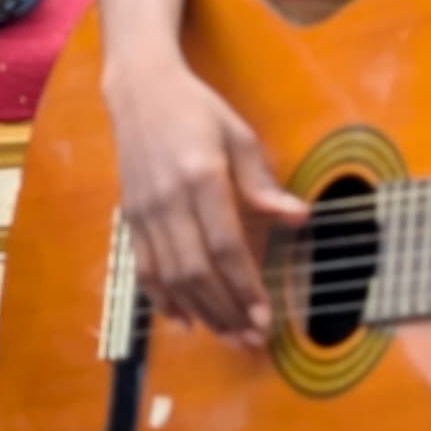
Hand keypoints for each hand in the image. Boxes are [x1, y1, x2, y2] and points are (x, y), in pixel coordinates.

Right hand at [105, 59, 305, 342]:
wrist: (140, 90)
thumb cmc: (196, 110)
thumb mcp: (238, 135)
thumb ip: (262, 183)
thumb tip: (300, 220)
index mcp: (200, 176)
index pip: (224, 245)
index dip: (245, 287)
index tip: (266, 318)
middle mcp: (168, 199)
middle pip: (196, 270)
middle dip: (226, 311)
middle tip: (253, 339)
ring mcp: (145, 211)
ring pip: (171, 277)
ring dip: (201, 313)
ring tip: (230, 337)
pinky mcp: (130, 217)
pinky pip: (144, 268)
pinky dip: (163, 300)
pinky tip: (185, 320)